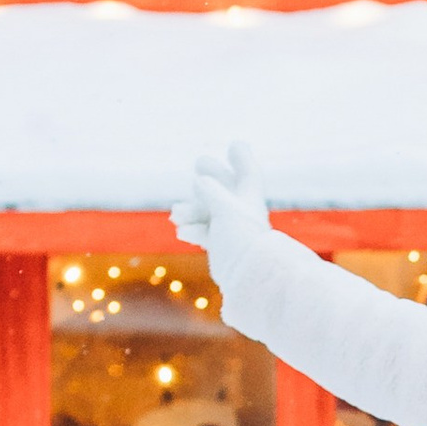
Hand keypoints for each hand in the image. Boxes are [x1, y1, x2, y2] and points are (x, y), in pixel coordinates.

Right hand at [173, 137, 266, 260]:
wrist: (248, 279)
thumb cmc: (241, 240)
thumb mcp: (225, 209)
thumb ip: (212, 191)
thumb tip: (200, 181)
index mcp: (249, 199)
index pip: (248, 173)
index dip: (242, 159)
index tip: (235, 145)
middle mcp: (242, 213)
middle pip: (225, 189)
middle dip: (212, 177)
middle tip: (200, 162)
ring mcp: (232, 230)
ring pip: (209, 212)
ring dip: (193, 209)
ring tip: (176, 214)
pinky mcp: (223, 248)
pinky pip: (205, 232)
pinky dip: (193, 229)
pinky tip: (182, 232)